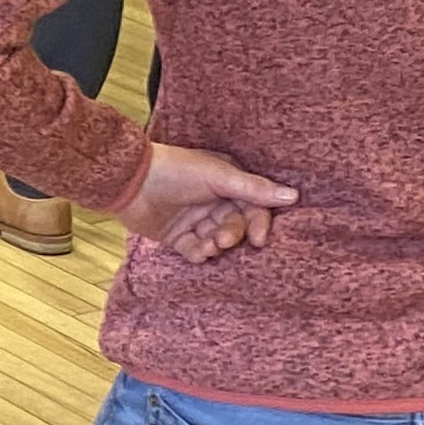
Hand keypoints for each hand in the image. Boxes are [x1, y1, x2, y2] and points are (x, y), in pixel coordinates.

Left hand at [116, 143, 297, 260]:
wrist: (129, 180)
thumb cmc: (175, 170)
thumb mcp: (218, 177)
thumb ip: (254, 189)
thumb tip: (293, 196)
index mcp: (227, 182)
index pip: (253, 206)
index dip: (258, 223)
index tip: (258, 239)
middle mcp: (214, 201)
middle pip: (237, 226)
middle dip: (233, 235)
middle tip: (223, 239)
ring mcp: (195, 219)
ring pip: (218, 240)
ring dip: (216, 246)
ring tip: (207, 245)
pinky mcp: (177, 236)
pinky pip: (196, 250)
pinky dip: (199, 254)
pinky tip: (196, 252)